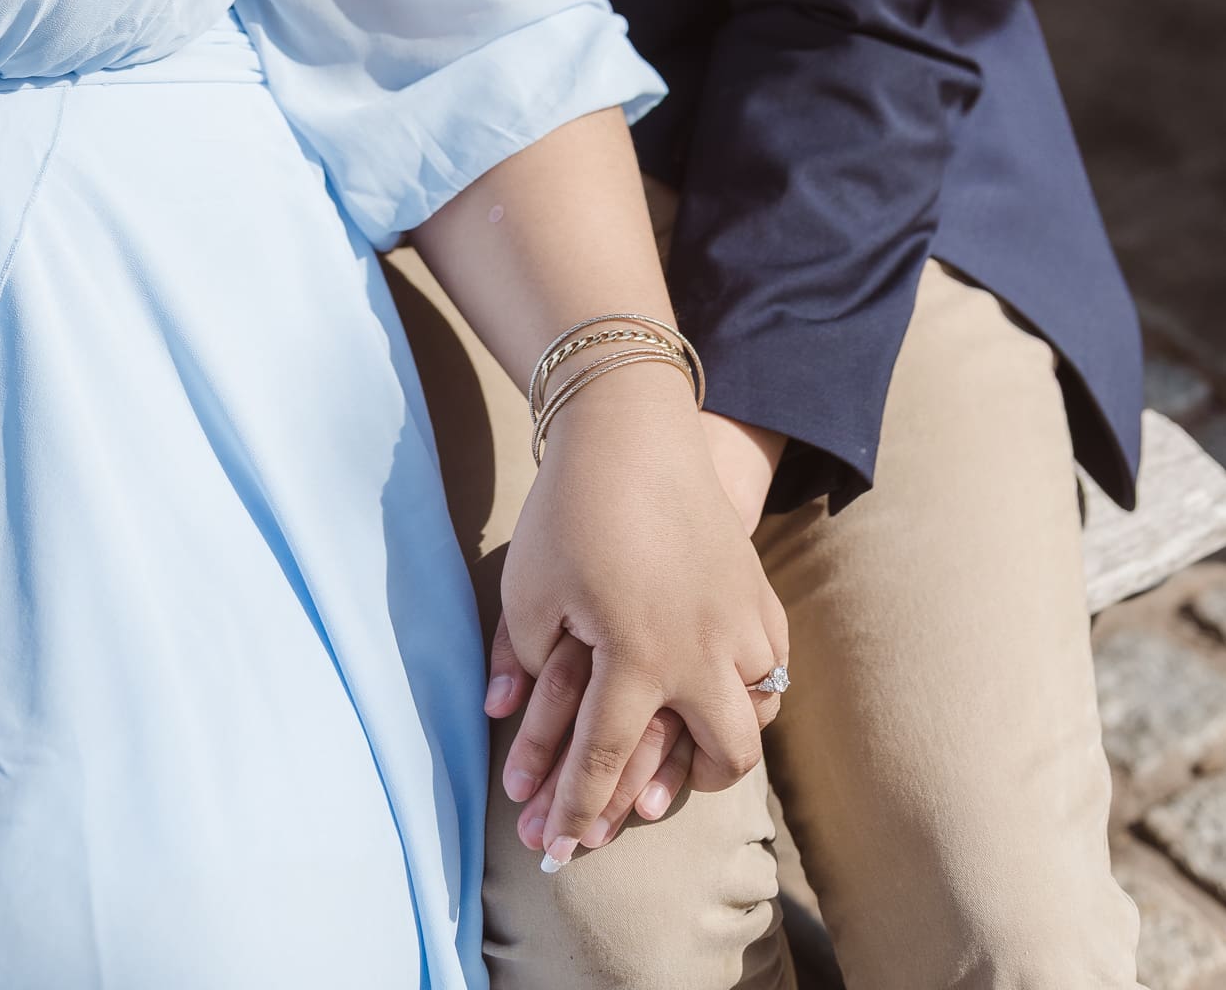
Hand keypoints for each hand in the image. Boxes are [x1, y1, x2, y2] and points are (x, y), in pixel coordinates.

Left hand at [493, 363, 787, 867]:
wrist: (632, 425)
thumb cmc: (569, 507)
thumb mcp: (529, 586)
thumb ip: (524, 657)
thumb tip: (503, 710)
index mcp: (638, 658)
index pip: (607, 759)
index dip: (578, 810)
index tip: (558, 851)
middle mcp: (701, 651)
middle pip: (718, 755)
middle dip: (681, 787)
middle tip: (645, 799)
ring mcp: (738, 618)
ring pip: (758, 710)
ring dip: (726, 736)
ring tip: (693, 744)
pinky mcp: (754, 585)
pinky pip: (772, 657)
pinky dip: (753, 682)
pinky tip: (728, 681)